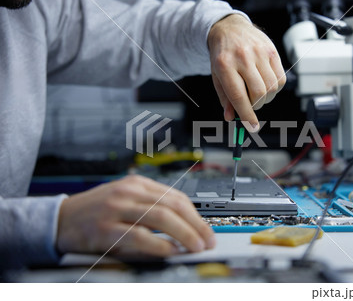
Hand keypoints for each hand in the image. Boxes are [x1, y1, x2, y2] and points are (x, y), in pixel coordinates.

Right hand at [56, 175, 214, 256]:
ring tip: (196, 246)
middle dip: (195, 224)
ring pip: (160, 216)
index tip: (206, 229)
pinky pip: (139, 235)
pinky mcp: (105, 228)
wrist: (60, 219)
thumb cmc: (97, 212)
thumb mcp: (126, 201)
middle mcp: (128, 192)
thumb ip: (151, 208)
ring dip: (184, 233)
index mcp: (137, 184)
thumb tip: (184, 228)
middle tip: (208, 240)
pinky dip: (159, 244)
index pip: (175, 196)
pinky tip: (170, 251)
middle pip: (172, 205)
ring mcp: (116, 208)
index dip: (196, 214)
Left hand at [208, 14, 285, 131]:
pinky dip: (275, 88)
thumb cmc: (222, 55)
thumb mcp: (217, 76)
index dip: (246, 115)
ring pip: (272, 87)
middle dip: (257, 106)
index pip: (239, 96)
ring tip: (258, 94)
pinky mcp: (272, 51)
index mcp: (225, 65)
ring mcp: (260, 53)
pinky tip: (266, 84)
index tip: (252, 127)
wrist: (229, 28)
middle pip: (259, 93)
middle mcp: (243, 57)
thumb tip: (231, 118)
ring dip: (267, 98)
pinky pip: (281, 78)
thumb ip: (225, 98)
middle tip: (252, 105)